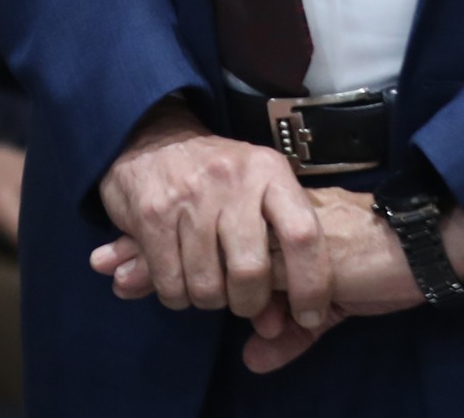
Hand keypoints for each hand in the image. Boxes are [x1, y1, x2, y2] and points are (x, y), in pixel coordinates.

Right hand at [91, 103, 328, 328]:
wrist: (155, 140)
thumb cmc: (222, 175)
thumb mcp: (260, 187)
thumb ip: (279, 244)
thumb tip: (286, 324)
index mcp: (269, 171)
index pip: (302, 234)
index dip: (311, 284)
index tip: (310, 316)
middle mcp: (233, 180)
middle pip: (251, 270)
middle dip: (249, 301)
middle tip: (245, 301)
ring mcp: (190, 197)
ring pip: (208, 285)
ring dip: (211, 300)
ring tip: (211, 285)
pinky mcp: (152, 216)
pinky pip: (171, 284)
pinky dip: (178, 297)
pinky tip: (182, 280)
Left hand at [102, 187, 463, 373]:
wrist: (420, 252)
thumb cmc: (374, 272)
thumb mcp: (321, 308)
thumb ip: (285, 332)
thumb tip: (252, 358)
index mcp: (268, 224)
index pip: (205, 230)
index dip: (163, 244)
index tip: (118, 257)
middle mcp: (269, 221)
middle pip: (196, 232)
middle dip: (148, 252)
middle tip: (105, 264)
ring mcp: (283, 233)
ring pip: (211, 247)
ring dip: (163, 265)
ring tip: (121, 277)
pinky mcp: (303, 251)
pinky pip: (254, 271)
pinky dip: (215, 285)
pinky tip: (184, 294)